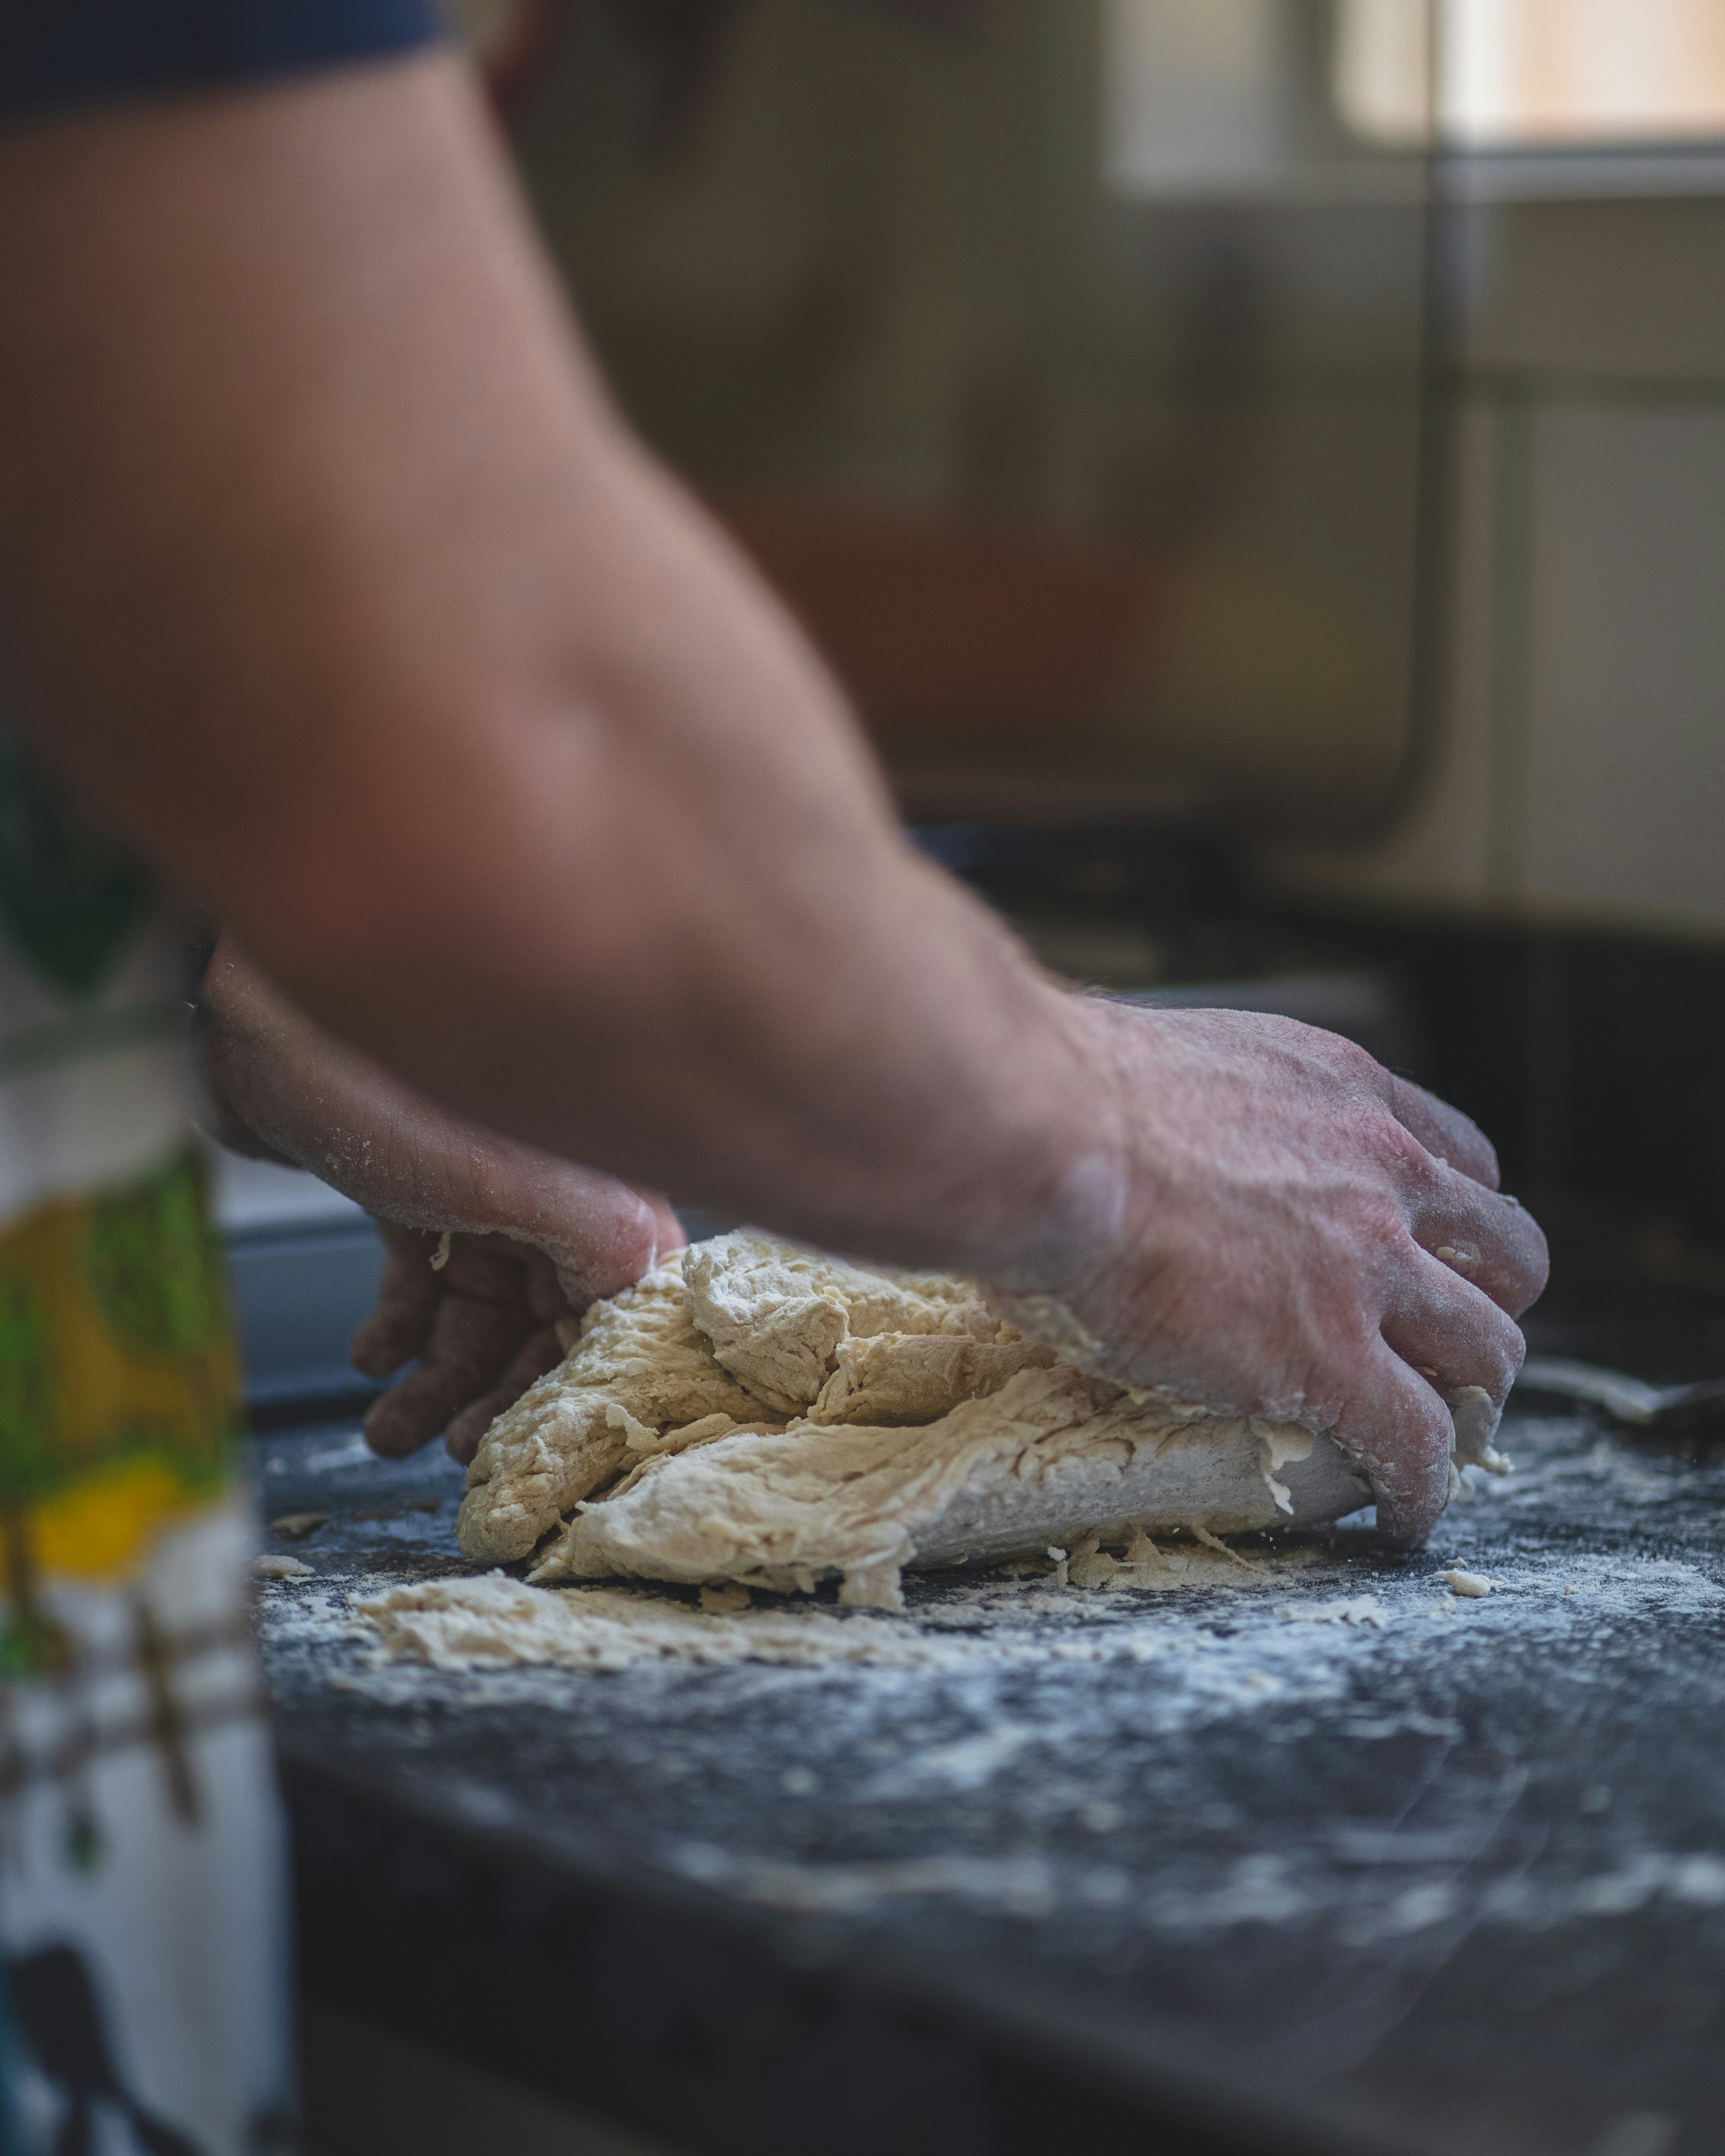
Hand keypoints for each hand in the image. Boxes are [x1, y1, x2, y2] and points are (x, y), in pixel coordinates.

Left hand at [199, 936, 681, 1460]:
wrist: (253, 1022)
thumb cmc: (377, 1087)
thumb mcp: (506, 1179)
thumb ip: (595, 1244)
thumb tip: (651, 1303)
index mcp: (595, 1187)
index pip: (615, 1313)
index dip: (573, 1382)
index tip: (527, 1442)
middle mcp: (551, 1193)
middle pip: (547, 1324)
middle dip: (495, 1396)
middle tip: (451, 1452)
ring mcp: (481, 1194)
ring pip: (480, 1315)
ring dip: (436, 1383)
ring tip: (384, 1430)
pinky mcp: (415, 1192)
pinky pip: (425, 1285)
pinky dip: (398, 1331)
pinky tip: (368, 1358)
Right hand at [994, 999, 1548, 1546]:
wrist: (1041, 1134)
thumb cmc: (1051, 1100)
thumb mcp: (1166, 1071)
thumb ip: (1193, 1109)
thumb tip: (1123, 1136)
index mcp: (1336, 1087)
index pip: (1452, 1154)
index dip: (1449, 1216)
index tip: (1428, 1250)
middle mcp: (1378, 1167)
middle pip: (1503, 1250)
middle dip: (1485, 1302)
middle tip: (1443, 1346)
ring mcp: (1367, 1267)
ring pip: (1486, 1348)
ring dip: (1471, 1398)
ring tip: (1440, 1440)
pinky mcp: (1332, 1361)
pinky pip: (1417, 1441)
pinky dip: (1423, 1489)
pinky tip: (1406, 1516)